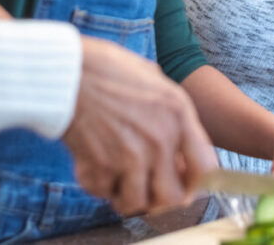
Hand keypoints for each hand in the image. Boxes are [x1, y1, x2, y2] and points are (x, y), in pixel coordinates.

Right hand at [62, 36, 217, 215]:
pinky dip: (98, 185)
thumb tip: (178, 144)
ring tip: (118, 178)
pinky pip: (103, 194)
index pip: (206, 169)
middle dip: (160, 198)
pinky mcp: (98, 167)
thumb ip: (170, 112)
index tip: (183, 183)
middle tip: (148, 187)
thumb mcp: (154, 78)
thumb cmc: (108, 68)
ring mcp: (129, 157)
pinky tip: (94, 164)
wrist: (67, 71)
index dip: (195, 183)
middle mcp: (159, 140)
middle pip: (173, 197)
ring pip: (136, 203)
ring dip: (126, 195)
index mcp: (178, 114)